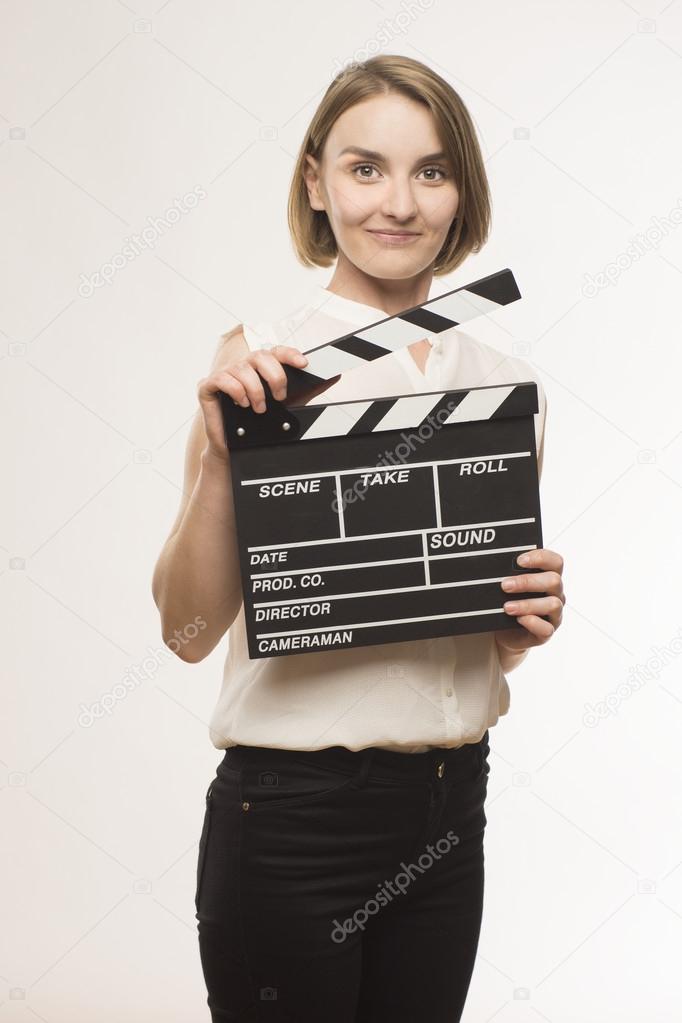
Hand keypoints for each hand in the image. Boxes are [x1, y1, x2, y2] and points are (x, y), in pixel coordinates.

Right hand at [197, 344, 308, 460]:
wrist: (237, 449)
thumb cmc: (258, 425)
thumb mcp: (288, 406)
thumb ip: (307, 391)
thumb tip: (332, 378)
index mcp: (259, 368)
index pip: (275, 351)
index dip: (289, 354)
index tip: (304, 364)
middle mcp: (242, 367)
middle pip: (259, 355)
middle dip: (274, 376)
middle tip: (279, 397)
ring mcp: (224, 374)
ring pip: (242, 369)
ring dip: (255, 390)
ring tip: (259, 408)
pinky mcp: (207, 386)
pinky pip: (222, 378)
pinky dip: (236, 391)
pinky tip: (241, 403)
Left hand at [493, 547, 564, 652]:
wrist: (503, 630)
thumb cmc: (508, 600)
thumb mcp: (509, 585)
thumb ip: (509, 573)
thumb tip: (494, 564)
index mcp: (549, 577)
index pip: (555, 562)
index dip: (541, 558)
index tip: (519, 560)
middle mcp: (556, 594)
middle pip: (554, 581)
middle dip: (528, 581)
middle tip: (505, 585)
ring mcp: (554, 614)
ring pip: (553, 604)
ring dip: (528, 604)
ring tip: (507, 607)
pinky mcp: (546, 632)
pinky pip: (547, 628)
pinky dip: (532, 622)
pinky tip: (518, 619)